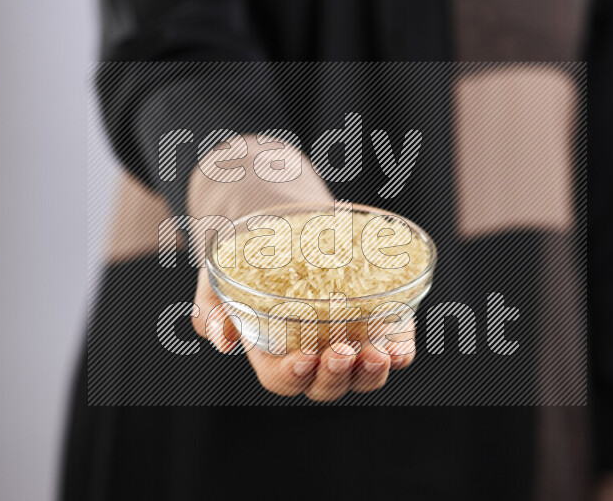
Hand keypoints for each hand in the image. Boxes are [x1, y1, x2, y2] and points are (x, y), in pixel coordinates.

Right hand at [192, 275, 415, 400]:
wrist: (283, 228)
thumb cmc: (245, 260)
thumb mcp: (218, 279)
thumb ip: (210, 310)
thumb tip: (222, 339)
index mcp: (273, 353)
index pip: (282, 380)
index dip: (293, 376)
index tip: (302, 360)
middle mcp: (314, 355)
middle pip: (326, 385)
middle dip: (335, 376)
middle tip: (341, 353)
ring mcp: (348, 341)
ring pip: (363, 375)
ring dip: (371, 372)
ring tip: (378, 355)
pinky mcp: (377, 323)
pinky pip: (393, 348)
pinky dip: (401, 352)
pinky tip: (402, 348)